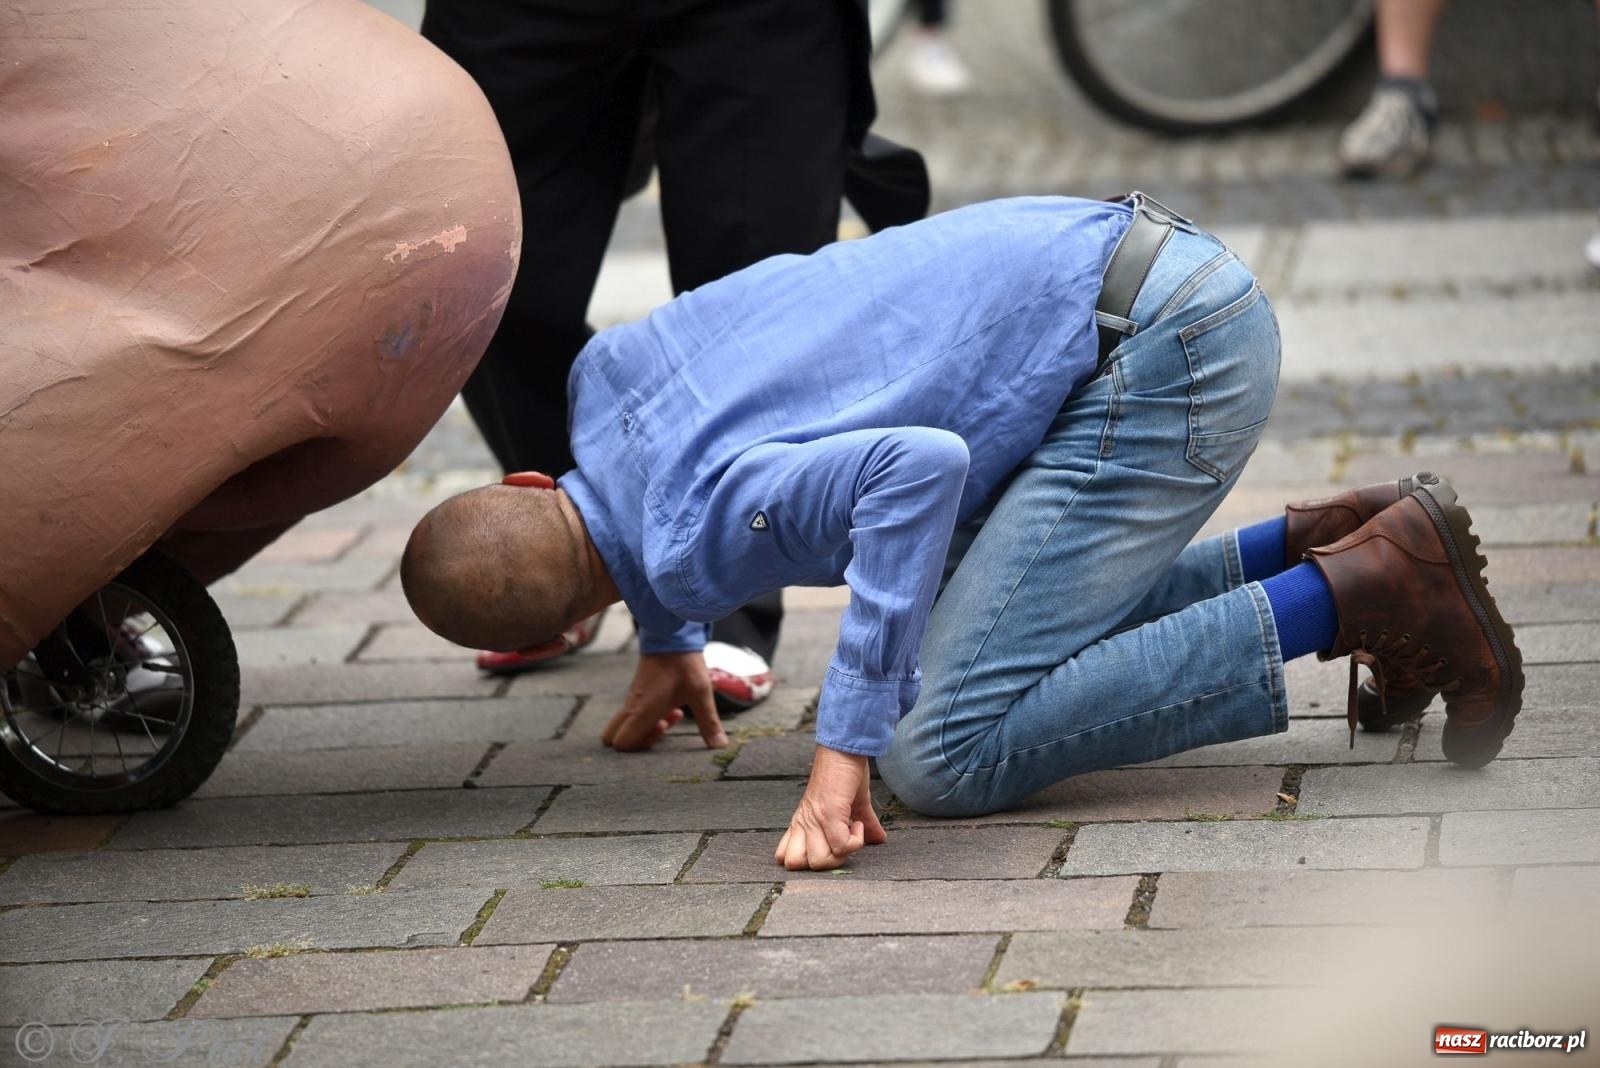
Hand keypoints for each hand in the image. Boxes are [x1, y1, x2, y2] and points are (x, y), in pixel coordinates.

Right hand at [601, 651, 726, 750]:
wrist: (671, 635)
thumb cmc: (685, 663)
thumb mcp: (701, 693)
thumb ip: (709, 722)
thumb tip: (720, 746)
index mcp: (643, 710)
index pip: (621, 743)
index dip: (639, 746)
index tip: (663, 728)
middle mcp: (632, 706)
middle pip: (614, 738)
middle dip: (636, 742)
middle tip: (662, 729)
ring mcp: (632, 699)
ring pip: (625, 725)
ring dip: (646, 728)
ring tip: (674, 715)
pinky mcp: (638, 693)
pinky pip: (632, 714)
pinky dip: (648, 718)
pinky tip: (671, 707)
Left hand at [775, 746, 887, 870]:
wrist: (844, 748)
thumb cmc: (843, 772)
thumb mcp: (851, 803)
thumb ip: (863, 823)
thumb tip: (878, 839)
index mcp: (802, 823)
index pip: (784, 857)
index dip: (806, 860)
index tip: (828, 846)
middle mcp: (803, 823)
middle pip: (796, 865)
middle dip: (824, 862)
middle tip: (840, 844)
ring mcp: (814, 819)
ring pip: (818, 862)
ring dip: (840, 854)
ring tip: (850, 833)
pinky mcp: (829, 813)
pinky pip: (841, 845)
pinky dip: (855, 841)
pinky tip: (857, 824)